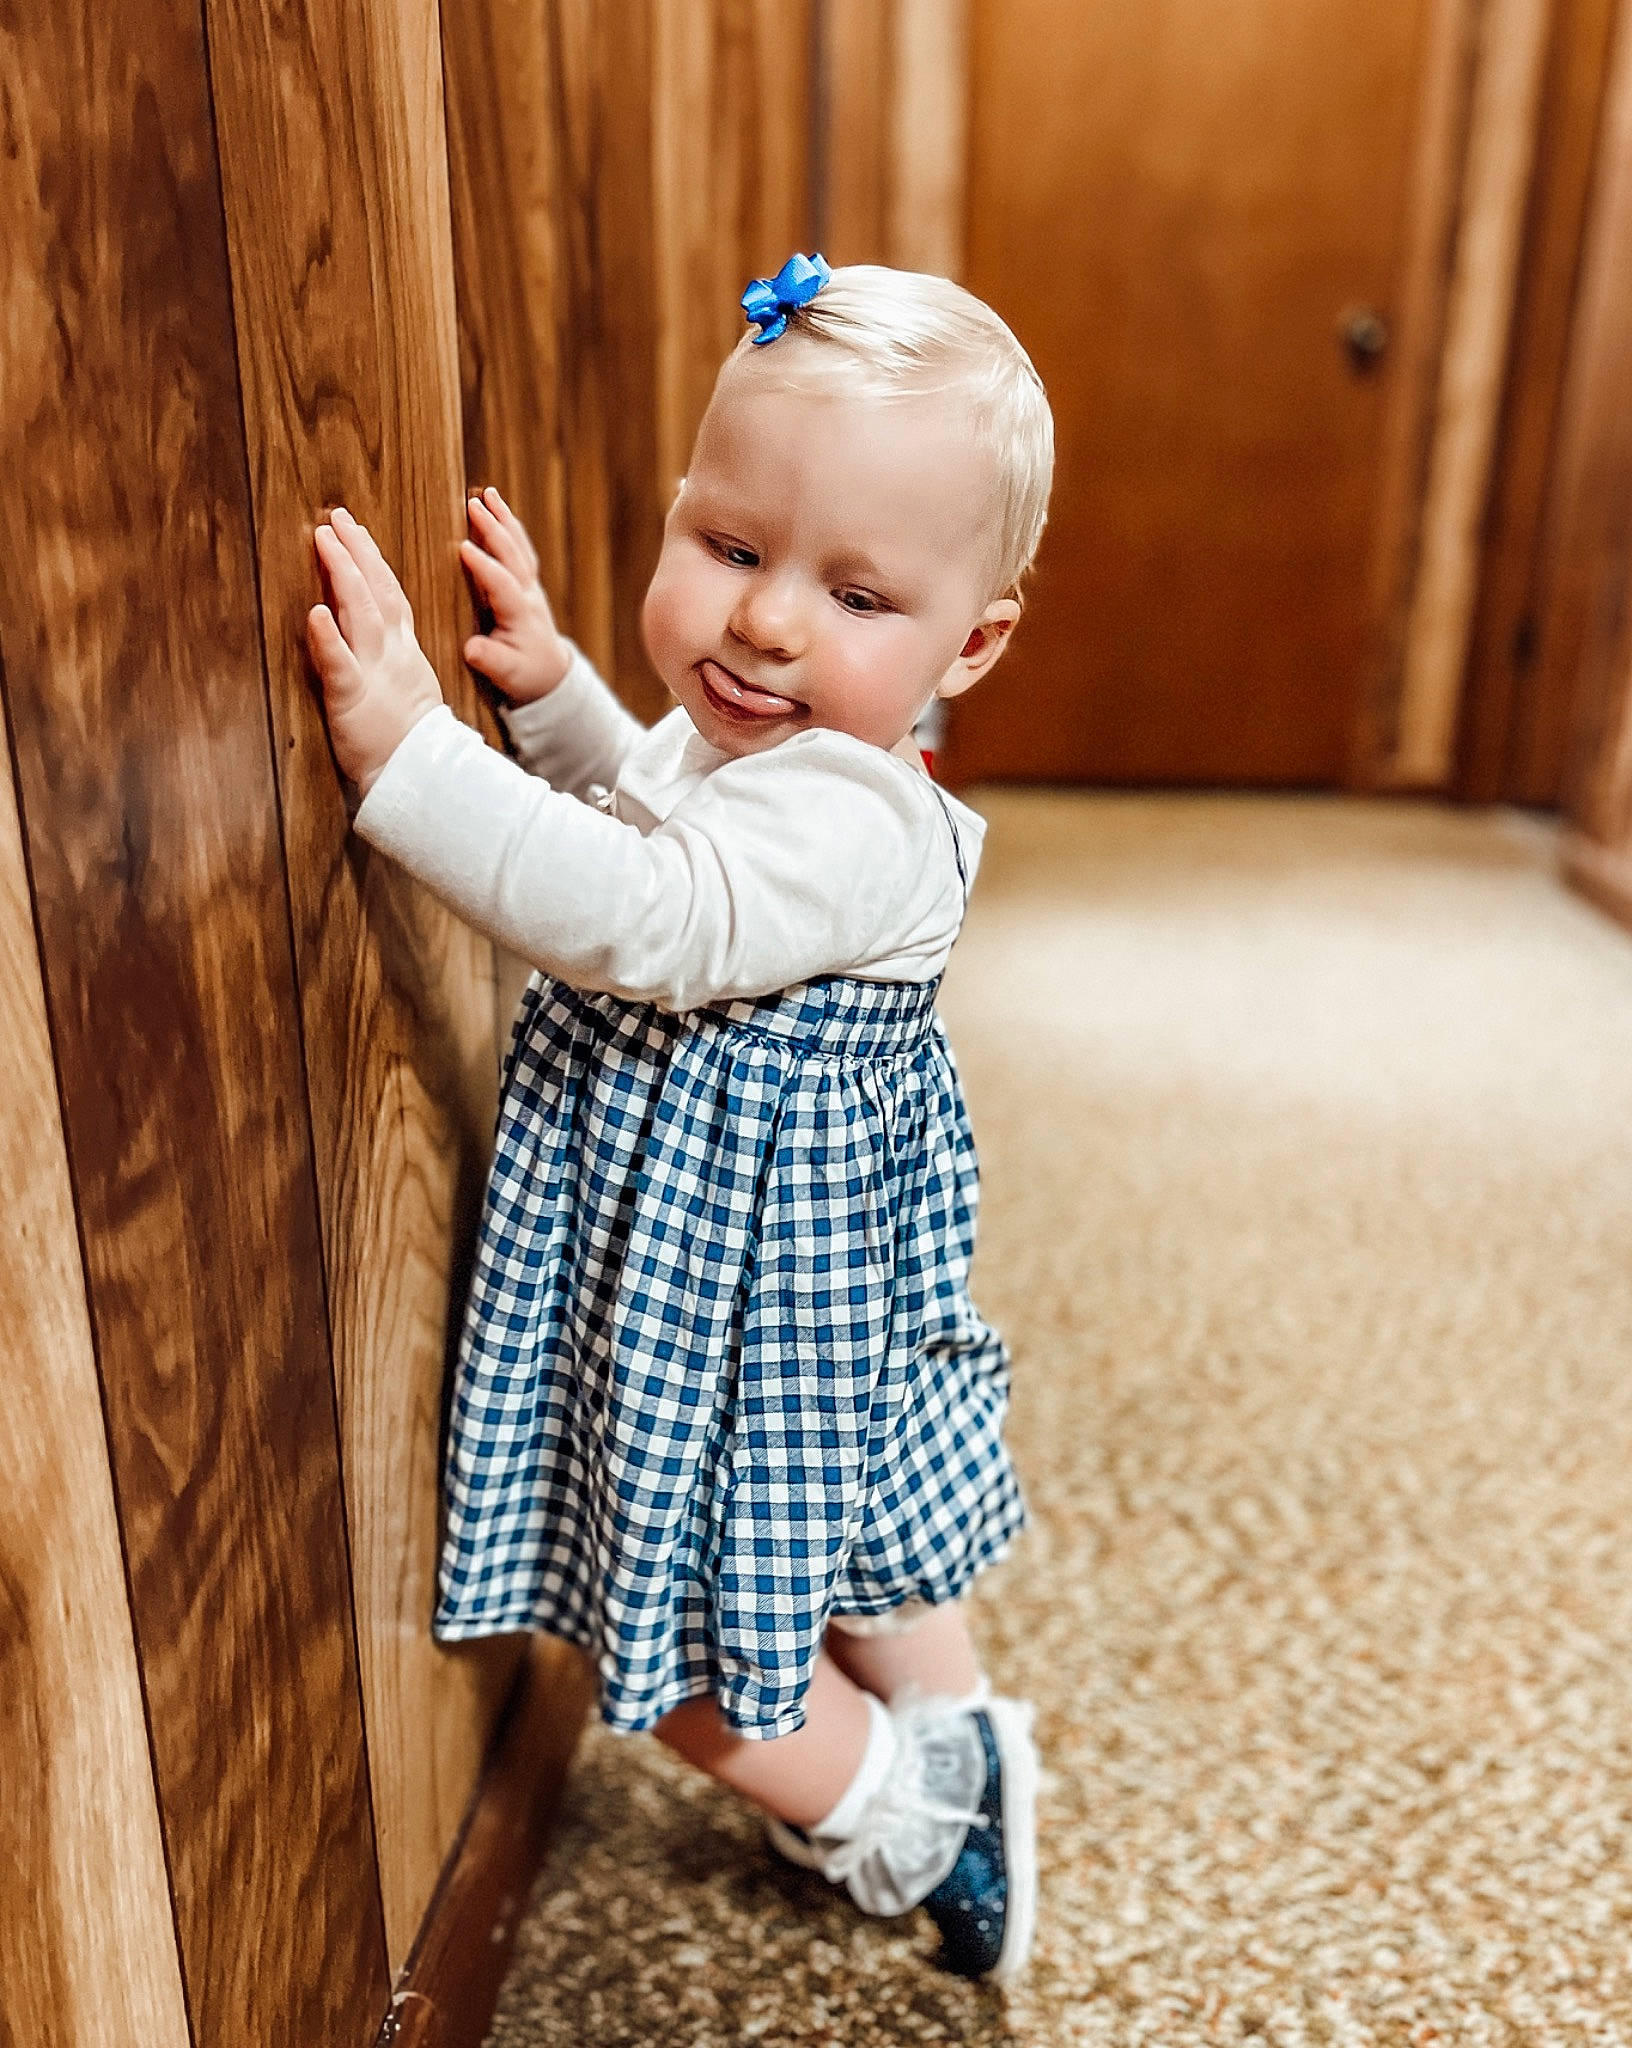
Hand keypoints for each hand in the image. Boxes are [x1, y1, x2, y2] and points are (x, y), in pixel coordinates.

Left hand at [307, 508, 444, 795]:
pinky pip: (340, 664)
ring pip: (360, 614)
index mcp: (404, 650)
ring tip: (324, 541)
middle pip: (376, 591)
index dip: (371, 558)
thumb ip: (392, 654)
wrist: (422, 777)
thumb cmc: (410, 738)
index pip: (389, 593)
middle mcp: (391, 653)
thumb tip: (366, 631)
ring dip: (342, 574)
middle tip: (335, 517)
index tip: (353, 527)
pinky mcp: (353, 698)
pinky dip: (328, 638)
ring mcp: (374, 672)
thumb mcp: (409, 686)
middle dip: (355, 550)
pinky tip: (316, 612)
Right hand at [460, 486, 571, 702]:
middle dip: (493, 528)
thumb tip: (471, 648)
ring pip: (519, 547)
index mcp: (520, 614)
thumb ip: (489, 660)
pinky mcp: (527, 583)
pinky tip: (497, 508)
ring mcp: (530, 586)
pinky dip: (509, 527)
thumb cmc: (525, 674)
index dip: (484, 566)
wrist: (550, 674)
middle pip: (513, 555)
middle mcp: (529, 594)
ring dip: (504, 519)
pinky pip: (519, 549)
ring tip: (488, 494)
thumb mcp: (507, 674)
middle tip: (473, 504)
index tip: (462, 547)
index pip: (502, 584)